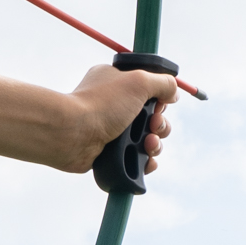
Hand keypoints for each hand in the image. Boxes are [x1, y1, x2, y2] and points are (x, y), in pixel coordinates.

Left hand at [76, 60, 192, 174]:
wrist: (71, 135)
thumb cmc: (100, 104)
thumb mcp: (138, 81)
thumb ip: (162, 83)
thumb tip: (174, 92)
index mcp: (117, 83)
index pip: (148, 89)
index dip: (160, 99)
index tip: (160, 103)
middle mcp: (114, 106)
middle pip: (151, 117)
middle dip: (160, 124)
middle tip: (154, 125)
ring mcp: (111, 130)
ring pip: (146, 139)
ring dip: (155, 144)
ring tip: (148, 145)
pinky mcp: (110, 153)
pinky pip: (136, 159)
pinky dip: (145, 162)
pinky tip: (146, 162)